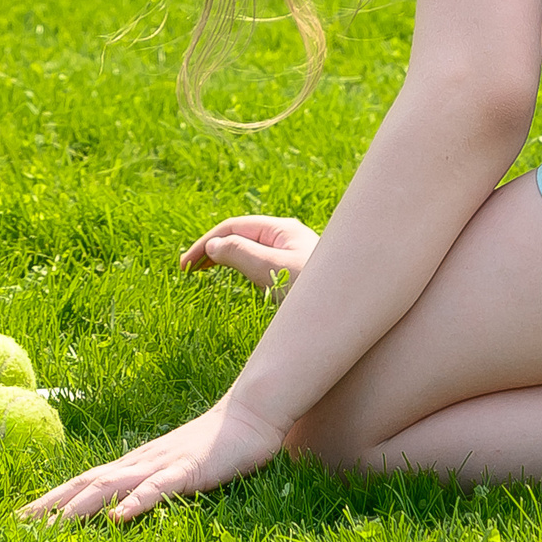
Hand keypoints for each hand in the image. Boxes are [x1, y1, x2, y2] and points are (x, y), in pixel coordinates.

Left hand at [18, 395, 287, 524]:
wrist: (250, 416)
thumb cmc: (214, 446)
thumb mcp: (175, 469)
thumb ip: (151, 484)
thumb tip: (123, 506)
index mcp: (134, 465)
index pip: (83, 483)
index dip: (51, 500)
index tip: (22, 518)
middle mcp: (139, 463)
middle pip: (85, 484)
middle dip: (51, 505)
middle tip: (19, 525)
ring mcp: (161, 465)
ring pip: (111, 486)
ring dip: (79, 507)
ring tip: (52, 527)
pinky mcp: (187, 471)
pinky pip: (157, 489)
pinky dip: (134, 503)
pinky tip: (117, 518)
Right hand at [179, 214, 318, 295]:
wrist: (357, 313)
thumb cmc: (320, 292)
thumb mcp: (274, 270)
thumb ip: (241, 254)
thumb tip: (215, 245)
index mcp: (282, 230)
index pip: (232, 228)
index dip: (205, 244)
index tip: (184, 267)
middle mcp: (287, 238)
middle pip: (240, 235)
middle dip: (212, 247)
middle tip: (187, 270)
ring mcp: (293, 255)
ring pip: (250, 250)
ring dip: (225, 257)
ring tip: (203, 271)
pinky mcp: (297, 274)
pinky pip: (261, 264)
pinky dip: (241, 268)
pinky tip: (236, 278)